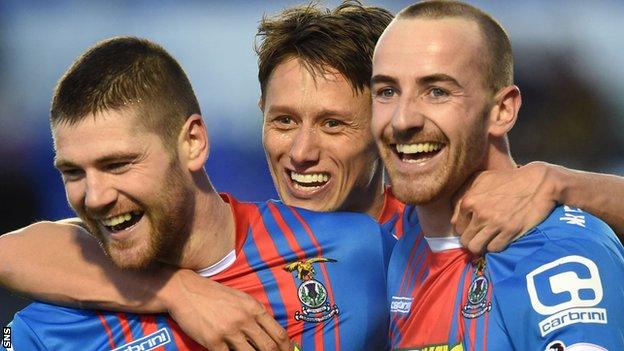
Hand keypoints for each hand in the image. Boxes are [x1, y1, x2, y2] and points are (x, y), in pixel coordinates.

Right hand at [163, 269, 291, 350]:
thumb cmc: (215, 295)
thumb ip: (256, 314)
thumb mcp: (241, 298)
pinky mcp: (212, 341)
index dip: (286, 348)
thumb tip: (270, 334)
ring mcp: (228, 331)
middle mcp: (244, 319)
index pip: (278, 333)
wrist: (186, 291)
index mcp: (254, 308)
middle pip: (268, 347)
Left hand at [452, 162, 558, 253]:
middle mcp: (480, 214)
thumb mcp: (482, 179)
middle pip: (464, 240)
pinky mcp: (510, 231)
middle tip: (477, 238)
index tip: (470, 228)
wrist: (538, 183)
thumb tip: (456, 210)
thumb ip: (465, 193)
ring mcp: (495, 224)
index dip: (463, 229)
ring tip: (486, 241)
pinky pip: (494, 249)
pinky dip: (494, 247)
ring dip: (480, 247)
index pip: (456, 225)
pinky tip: (498, 240)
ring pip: (476, 247)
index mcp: (470, 200)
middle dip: (470, 240)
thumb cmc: (508, 179)